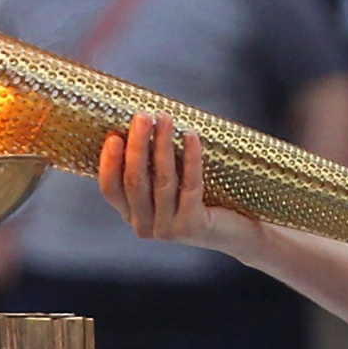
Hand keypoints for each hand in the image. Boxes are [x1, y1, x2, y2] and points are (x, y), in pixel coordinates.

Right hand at [100, 114, 263, 254]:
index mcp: (132, 215)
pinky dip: (190, 157)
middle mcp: (144, 226)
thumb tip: (142, 121)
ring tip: (165, 119)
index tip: (113, 135)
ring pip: (161, 180)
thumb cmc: (203, 199)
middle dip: (137, 145)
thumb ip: (152, 165)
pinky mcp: (191, 226)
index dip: (109, 162)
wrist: (238, 232)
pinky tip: (191, 136)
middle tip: (142, 117)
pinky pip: (190, 185)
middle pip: (134, 182)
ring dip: (162, 145)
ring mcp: (167, 230)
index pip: (110, 190)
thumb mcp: (171, 184)